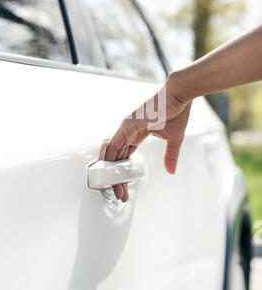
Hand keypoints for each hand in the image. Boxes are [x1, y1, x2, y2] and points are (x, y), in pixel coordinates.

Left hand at [104, 75, 191, 201]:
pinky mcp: (128, 124)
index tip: (126, 187)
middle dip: (117, 177)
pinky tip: (109, 172)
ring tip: (115, 189)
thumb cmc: (176, 111)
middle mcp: (128, 130)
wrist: (179, 95)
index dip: (124, 172)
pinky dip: (109, 159)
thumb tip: (170, 171)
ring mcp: (126, 127)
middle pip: (117, 157)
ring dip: (113, 172)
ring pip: (113, 153)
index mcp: (137, 132)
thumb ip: (170, 156)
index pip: (126, 156)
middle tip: (120, 194)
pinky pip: (113, 145)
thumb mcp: (174, 140)